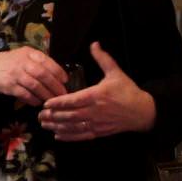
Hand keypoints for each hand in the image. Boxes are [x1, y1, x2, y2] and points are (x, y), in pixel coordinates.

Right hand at [0, 46, 68, 109]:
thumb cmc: (9, 64)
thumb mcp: (23, 56)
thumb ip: (38, 62)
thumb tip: (59, 75)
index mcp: (27, 52)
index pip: (46, 61)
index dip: (58, 71)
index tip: (65, 80)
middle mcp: (21, 62)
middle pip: (42, 74)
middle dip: (55, 86)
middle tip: (63, 94)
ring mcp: (14, 74)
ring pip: (35, 86)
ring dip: (46, 95)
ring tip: (52, 100)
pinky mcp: (9, 86)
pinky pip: (25, 94)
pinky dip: (34, 100)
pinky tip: (38, 102)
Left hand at [37, 42, 156, 140]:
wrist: (142, 112)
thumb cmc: (127, 91)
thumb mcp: (116, 72)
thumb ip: (103, 59)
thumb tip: (94, 44)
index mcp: (97, 95)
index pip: (74, 100)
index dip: (59, 103)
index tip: (46, 103)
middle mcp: (95, 111)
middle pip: (70, 115)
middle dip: (53, 116)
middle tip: (39, 115)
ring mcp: (97, 123)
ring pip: (74, 126)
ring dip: (58, 126)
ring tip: (44, 124)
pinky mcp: (100, 132)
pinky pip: (82, 135)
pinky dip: (69, 136)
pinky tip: (58, 135)